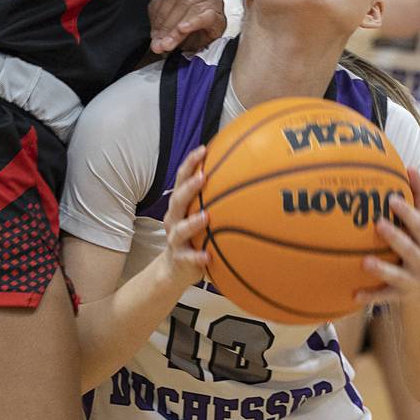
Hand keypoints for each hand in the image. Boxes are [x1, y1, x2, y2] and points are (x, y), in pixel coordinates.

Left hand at [148, 0, 225, 53]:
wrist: (202, 46)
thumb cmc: (186, 29)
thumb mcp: (167, 21)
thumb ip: (158, 25)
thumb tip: (156, 38)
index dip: (161, 14)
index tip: (154, 32)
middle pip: (181, 2)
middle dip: (167, 24)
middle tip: (160, 40)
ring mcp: (214, 1)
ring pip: (192, 10)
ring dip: (177, 29)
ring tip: (169, 42)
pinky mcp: (221, 17)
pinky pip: (207, 17)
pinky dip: (193, 23)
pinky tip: (183, 29)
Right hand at [161, 147, 209, 288]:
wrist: (175, 269)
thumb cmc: (194, 236)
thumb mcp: (201, 215)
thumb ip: (215, 199)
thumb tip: (246, 177)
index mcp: (180, 206)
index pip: (182, 179)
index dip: (190, 163)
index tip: (203, 149)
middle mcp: (174, 219)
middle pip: (177, 200)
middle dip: (189, 187)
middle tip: (202, 176)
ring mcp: (174, 239)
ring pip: (180, 229)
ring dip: (192, 222)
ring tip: (206, 216)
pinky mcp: (180, 259)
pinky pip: (188, 258)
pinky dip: (197, 257)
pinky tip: (208, 256)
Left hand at [355, 167, 419, 308]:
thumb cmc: (418, 252)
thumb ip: (414, 201)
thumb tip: (407, 165)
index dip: (413, 201)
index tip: (399, 187)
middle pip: (415, 243)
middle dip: (400, 231)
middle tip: (379, 222)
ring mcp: (414, 278)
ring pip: (399, 273)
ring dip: (382, 268)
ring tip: (365, 262)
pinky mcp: (402, 297)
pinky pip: (384, 296)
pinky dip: (370, 295)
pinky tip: (353, 294)